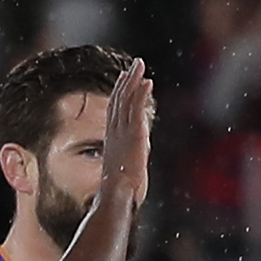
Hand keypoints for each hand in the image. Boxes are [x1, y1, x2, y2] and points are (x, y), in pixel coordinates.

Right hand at [104, 58, 153, 206]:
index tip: (124, 78)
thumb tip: (135, 161)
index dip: (119, 92)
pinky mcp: (134, 135)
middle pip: (120, 99)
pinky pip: (137, 110)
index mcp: (112, 139)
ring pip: (127, 100)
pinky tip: (147, 82)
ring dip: (134, 81)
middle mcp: (115, 132)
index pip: (115, 109)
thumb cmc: (120, 192)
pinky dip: (141, 94)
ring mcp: (123, 132)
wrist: (117, 195)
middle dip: (127, 80)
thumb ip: (130, 160)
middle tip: (135, 64)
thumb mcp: (125, 172)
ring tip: (140, 65)